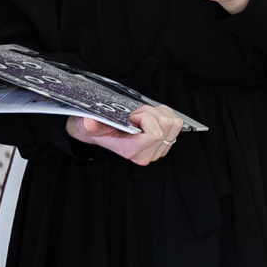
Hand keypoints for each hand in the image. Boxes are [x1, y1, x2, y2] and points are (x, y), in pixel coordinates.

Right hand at [67, 104, 183, 165]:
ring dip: (160, 113)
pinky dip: (166, 114)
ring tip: (144, 114)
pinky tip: (152, 116)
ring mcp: (158, 150)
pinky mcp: (165, 143)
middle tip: (136, 114)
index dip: (146, 118)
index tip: (133, 116)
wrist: (102, 134)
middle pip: (166, 126)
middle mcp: (147, 154)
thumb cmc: (98, 129)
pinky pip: (177, 124)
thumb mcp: (88, 126)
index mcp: (131, 151)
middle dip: (151, 112)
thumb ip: (88, 125)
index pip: (154, 134)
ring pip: (174, 124)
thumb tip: (88, 123)